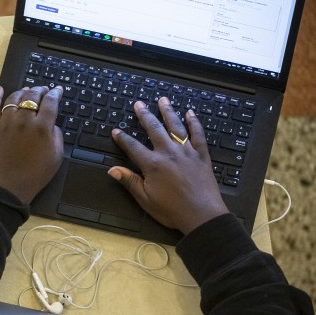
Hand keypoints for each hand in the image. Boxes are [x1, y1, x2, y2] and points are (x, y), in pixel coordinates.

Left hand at [0, 86, 63, 203]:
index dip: (55, 93)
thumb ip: (56, 134)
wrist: (10, 186)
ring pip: (14, 98)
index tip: (57, 90)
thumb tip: (50, 122)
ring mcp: (6, 122)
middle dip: (40, 90)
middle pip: (32, 96)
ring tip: (27, 90)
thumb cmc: (37, 173)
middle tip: (44, 90)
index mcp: (42, 127)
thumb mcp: (57, 155)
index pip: (50, 102)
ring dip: (22, 92)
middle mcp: (24, 120)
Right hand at [109, 97, 227, 234]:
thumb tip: (112, 169)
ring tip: (163, 100)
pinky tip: (190, 113)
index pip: (133, 147)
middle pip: (154, 129)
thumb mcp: (145, 199)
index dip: (123, 138)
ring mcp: (187, 152)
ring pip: (176, 126)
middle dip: (145, 115)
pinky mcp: (201, 155)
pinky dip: (194, 123)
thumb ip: (130, 181)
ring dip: (168, 112)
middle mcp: (169, 152)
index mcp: (153, 164)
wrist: (202, 215)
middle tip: (138, 104)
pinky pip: (198, 134)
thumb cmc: (171, 210)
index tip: (116, 130)